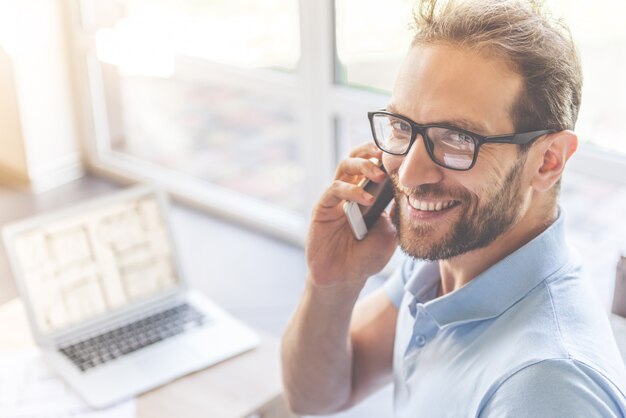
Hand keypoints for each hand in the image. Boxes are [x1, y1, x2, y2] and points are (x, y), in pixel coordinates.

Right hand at [306, 143, 397, 286]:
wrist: (345, 278)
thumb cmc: (367, 256)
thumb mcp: (390, 232)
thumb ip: (393, 209)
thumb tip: (403, 187)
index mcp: (368, 193)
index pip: (373, 164)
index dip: (385, 155)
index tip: (402, 153)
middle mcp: (350, 190)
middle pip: (356, 156)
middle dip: (371, 151)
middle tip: (387, 155)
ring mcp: (335, 198)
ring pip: (344, 166)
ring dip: (363, 166)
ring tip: (379, 175)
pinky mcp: (322, 209)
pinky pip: (334, 190)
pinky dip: (352, 191)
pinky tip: (367, 200)